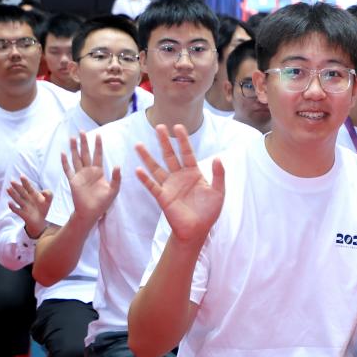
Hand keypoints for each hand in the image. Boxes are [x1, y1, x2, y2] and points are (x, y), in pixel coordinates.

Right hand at [5, 175, 52, 238]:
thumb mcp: (49, 200)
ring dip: (13, 194)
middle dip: (17, 187)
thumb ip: (49, 194)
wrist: (40, 220)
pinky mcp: (22, 213)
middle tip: (12, 181)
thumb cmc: (43, 207)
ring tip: (8, 189)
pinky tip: (9, 203)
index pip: (28, 187)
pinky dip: (13, 207)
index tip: (22, 176)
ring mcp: (24, 206)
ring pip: (17, 199)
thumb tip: (44, 191)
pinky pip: (16, 210)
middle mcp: (27, 199)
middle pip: (21, 192)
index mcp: (33, 194)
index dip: (25, 182)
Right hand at [61, 133, 121, 220]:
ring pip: (76, 158)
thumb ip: (117, 178)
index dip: (98, 145)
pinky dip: (65, 162)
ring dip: (74, 149)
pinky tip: (63, 153)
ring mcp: (80, 175)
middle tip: (82, 131)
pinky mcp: (73, 181)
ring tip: (72, 138)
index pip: (98, 155)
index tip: (98, 135)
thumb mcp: (114, 190)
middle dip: (84, 142)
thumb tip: (118, 165)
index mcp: (99, 172)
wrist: (91, 213)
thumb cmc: (103, 202)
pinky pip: (68, 170)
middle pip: (85, 154)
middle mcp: (88, 171)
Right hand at [134, 125, 224, 244]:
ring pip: (156, 168)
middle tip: (158, 126)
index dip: (183, 140)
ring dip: (147, 157)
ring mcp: (169, 186)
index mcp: (193, 173)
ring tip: (138, 145)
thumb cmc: (209, 212)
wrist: (197, 230)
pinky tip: (138, 169)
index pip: (187, 152)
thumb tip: (218, 158)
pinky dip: (145, 179)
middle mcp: (179, 176)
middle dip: (164, 141)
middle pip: (170, 155)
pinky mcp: (163, 197)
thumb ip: (218, 175)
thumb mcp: (218, 192)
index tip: (178, 126)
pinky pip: (152, 186)